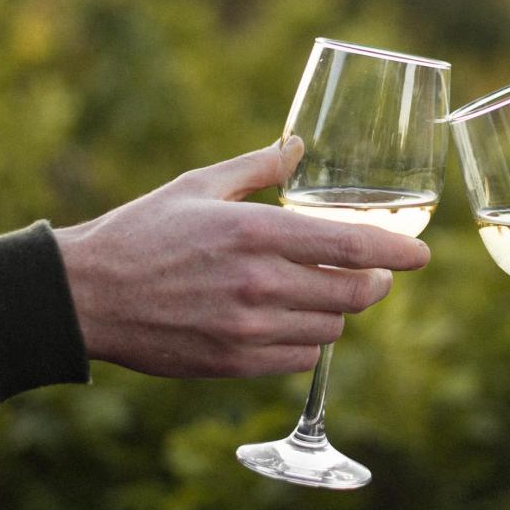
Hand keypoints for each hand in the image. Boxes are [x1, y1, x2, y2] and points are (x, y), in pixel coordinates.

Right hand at [54, 137, 430, 377]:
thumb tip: (298, 146)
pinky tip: (290, 322)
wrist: (86, 296)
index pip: (350, 244)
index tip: (422, 254)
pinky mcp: (234, 363)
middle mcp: (258, 283)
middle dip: (374, 282)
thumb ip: (257, 166)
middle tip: (371, 272)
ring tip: (320, 293)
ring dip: (339, 312)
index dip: (397, 251)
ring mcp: (247, 329)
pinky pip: (302, 359)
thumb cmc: (143, 232)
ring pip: (333, 329)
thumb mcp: (197, 185)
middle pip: (354, 293)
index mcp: (253, 232)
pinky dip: (309, 341)